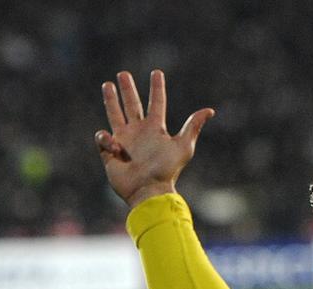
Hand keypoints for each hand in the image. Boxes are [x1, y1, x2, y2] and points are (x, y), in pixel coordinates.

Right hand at [95, 70, 215, 207]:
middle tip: (123, 74)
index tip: (157, 72)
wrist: (148, 190)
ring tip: (107, 85)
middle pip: (132, 105)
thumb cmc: (167, 170)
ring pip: (115, 115)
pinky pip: (102, 138)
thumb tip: (210, 110)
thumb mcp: (183, 147)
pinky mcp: (109, 153)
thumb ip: (193, 127)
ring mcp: (124, 141)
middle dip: (128, 90)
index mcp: (155, 129)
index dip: (157, 88)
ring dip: (111, 101)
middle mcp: (139, 132)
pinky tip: (115, 146)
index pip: (156, 103)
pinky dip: (105, 138)